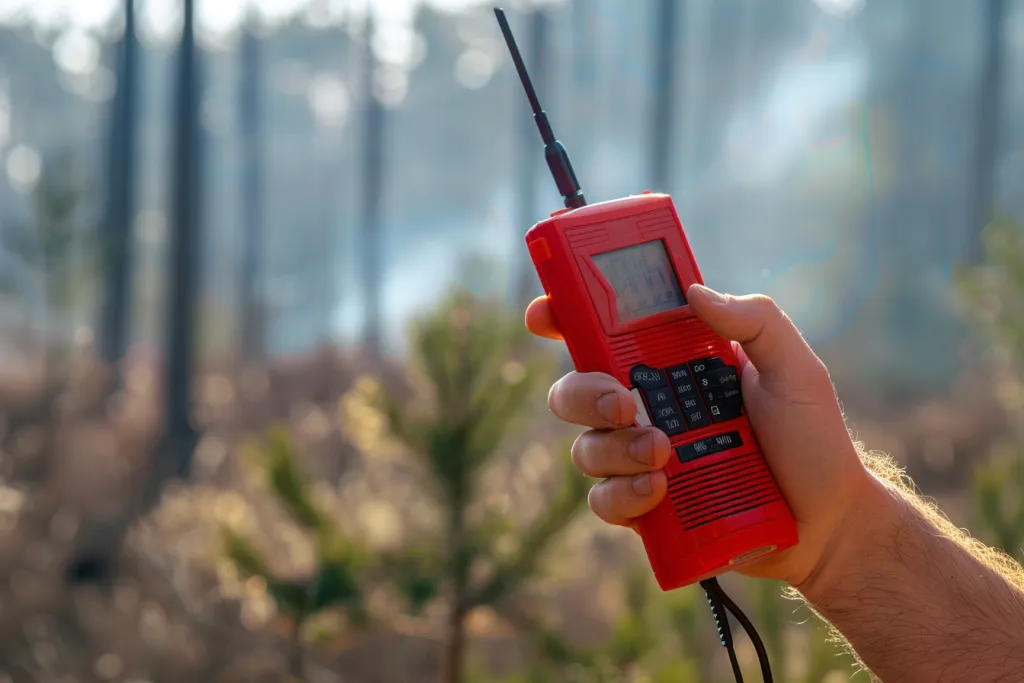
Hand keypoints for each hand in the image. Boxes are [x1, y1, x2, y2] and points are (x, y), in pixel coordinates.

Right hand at [525, 284, 874, 586]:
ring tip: (665, 455)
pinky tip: (659, 492)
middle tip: (623, 404)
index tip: (545, 315)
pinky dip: (624, 495)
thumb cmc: (811, 439)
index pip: (605, 334)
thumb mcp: (795, 369)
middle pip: (574, 391)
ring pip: (585, 449)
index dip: (564, 318)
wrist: (827, 522)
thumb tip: (695, 292)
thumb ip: (756, 320)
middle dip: (584, 394)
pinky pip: (604, 501)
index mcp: (672, 365)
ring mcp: (642, 458)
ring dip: (615, 450)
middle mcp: (647, 407)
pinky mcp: (646, 507)